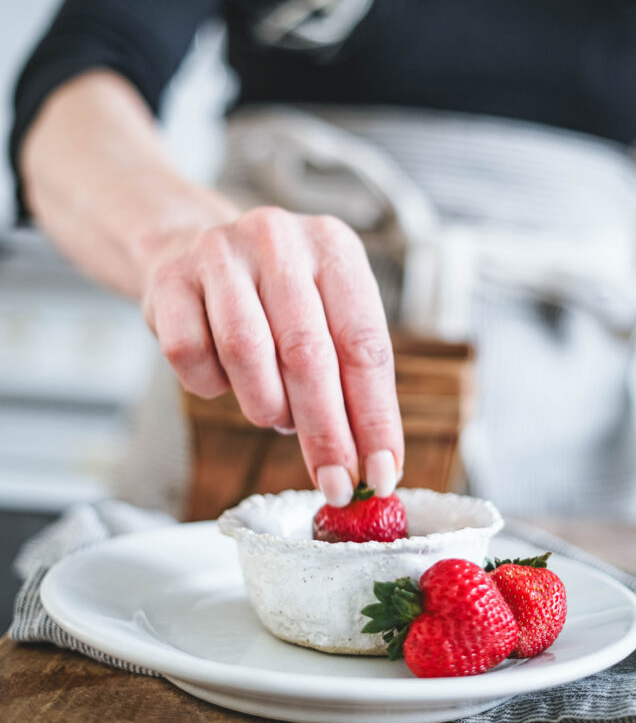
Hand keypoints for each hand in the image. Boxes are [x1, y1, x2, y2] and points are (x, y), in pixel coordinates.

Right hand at [142, 206, 403, 505]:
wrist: (191, 245)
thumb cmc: (275, 294)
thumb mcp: (327, 312)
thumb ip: (351, 376)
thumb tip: (372, 460)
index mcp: (333, 248)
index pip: (365, 343)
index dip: (374, 417)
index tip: (380, 471)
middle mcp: (278, 241)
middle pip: (308, 353)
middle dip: (325, 433)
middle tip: (334, 482)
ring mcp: (219, 254)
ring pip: (246, 352)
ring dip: (266, 405)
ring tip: (274, 415)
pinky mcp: (169, 279)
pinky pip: (190, 354)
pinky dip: (210, 385)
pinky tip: (223, 378)